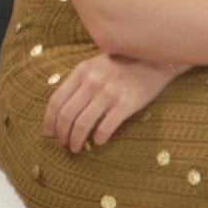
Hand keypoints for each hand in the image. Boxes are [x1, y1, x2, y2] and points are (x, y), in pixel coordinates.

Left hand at [47, 53, 179, 152]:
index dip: (50, 120)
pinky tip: (98, 141)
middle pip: (67, 115)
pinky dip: (98, 138)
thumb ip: (79, 82)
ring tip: (76, 147)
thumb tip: (61, 110)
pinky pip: (105, 128)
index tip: (50, 133)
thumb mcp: (97, 65)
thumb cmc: (124, 64)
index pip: (56, 100)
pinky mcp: (126, 104)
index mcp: (82, 70)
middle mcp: (93, 81)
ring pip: (82, 124)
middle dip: (62, 134)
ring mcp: (110, 92)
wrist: (157, 61)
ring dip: (75, 140)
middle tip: (64, 143)